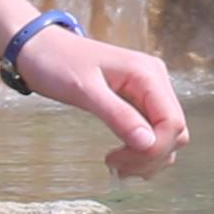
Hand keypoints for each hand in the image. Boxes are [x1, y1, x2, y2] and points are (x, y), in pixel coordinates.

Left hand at [6, 21, 186, 176]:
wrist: (39, 48)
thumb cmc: (57, 63)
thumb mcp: (84, 90)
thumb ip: (118, 115)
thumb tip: (148, 144)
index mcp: (148, 75)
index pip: (172, 122)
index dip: (153, 149)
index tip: (118, 161)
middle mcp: (155, 82)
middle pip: (174, 132)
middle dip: (150, 156)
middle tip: (114, 165)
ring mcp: (149, 92)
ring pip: (167, 136)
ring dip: (147, 158)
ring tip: (115, 164)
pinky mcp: (138, 102)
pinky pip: (152, 132)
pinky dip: (141, 151)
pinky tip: (120, 158)